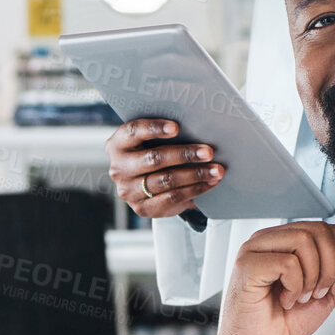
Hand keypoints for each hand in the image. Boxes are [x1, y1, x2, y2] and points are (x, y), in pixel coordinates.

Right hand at [106, 117, 224, 216]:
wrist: (144, 185)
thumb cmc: (152, 153)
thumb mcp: (151, 141)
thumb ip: (166, 133)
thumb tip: (200, 125)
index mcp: (118, 145)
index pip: (133, 132)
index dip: (154, 128)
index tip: (177, 127)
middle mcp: (118, 168)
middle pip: (154, 159)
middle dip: (185, 154)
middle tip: (209, 152)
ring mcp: (128, 191)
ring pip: (166, 181)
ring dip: (196, 175)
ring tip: (216, 170)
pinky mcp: (142, 208)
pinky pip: (172, 198)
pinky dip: (195, 189)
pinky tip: (210, 183)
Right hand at [199, 222, 334, 334]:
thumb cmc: (283, 321)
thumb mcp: (327, 290)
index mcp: (286, 240)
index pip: (327, 228)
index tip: (334, 286)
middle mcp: (269, 239)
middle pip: (319, 230)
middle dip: (332, 267)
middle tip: (318, 293)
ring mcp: (255, 249)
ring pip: (304, 241)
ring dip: (313, 277)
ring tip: (301, 297)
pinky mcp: (247, 264)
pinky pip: (287, 262)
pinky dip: (296, 286)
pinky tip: (286, 299)